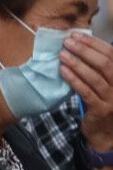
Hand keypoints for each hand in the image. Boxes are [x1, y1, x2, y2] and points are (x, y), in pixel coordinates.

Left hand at [63, 31, 112, 151]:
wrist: (104, 134)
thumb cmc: (102, 104)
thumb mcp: (104, 85)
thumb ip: (97, 69)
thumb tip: (79, 46)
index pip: (112, 55)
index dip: (94, 43)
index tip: (77, 35)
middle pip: (105, 63)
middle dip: (85, 50)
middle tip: (68, 42)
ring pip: (95, 77)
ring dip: (77, 63)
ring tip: (62, 54)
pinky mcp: (101, 110)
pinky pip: (86, 92)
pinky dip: (74, 80)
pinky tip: (63, 71)